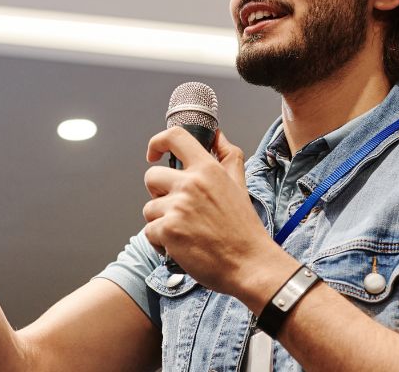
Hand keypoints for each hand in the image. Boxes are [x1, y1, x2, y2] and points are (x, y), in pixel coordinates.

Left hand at [142, 127, 277, 294]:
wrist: (249, 263)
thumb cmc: (244, 228)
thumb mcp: (239, 184)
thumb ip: (228, 156)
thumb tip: (218, 135)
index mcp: (208, 169)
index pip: (175, 137)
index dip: (158, 142)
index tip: (154, 153)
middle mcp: (190, 184)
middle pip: (151, 176)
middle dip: (158, 193)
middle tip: (176, 208)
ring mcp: (177, 207)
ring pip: (149, 208)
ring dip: (161, 222)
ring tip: (184, 232)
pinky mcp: (168, 230)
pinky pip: (149, 231)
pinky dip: (160, 242)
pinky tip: (180, 247)